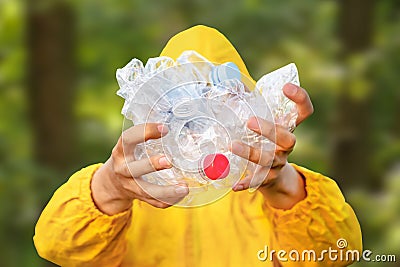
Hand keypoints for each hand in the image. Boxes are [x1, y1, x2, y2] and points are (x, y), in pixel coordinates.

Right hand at [91, 123, 188, 214]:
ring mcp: (130, 186)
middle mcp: (122, 169)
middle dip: (151, 165)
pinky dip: (170, 200)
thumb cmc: (129, 157)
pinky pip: (155, 202)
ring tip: (184, 188)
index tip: (164, 129)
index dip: (144, 132)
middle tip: (169, 161)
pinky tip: (181, 194)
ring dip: (166, 191)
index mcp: (121, 151)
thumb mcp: (132, 145)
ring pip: (146, 191)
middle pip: (133, 169)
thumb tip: (189, 131)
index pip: (128, 139)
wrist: (113, 183)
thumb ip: (151, 136)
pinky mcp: (139, 198)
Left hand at [230, 83, 313, 208]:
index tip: (286, 87)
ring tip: (233, 146)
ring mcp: (278, 164)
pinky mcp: (267, 179)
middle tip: (250, 121)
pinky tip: (235, 185)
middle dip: (270, 130)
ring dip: (251, 153)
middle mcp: (286, 146)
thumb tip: (229, 84)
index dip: (300, 99)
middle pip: (287, 138)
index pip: (304, 112)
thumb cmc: (264, 142)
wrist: (274, 178)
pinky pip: (258, 182)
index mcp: (287, 128)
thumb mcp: (261, 123)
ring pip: (269, 159)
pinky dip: (247, 183)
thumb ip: (246, 104)